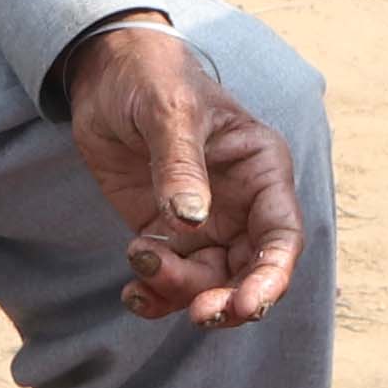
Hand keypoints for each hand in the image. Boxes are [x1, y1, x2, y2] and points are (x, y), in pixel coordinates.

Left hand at [67, 20, 304, 325]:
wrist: (105, 73)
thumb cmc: (152, 76)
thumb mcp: (169, 111)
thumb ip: (180, 164)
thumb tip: (191, 221)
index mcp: (261, 169)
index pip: (282, 234)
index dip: (272, 275)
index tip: (248, 303)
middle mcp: (241, 203)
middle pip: (251, 271)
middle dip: (229, 299)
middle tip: (199, 314)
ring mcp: (204, 222)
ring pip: (209, 282)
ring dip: (181, 292)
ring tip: (141, 263)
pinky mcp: (166, 234)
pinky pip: (171, 278)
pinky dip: (155, 294)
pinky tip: (133, 291)